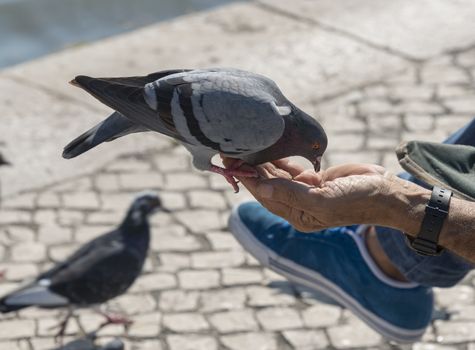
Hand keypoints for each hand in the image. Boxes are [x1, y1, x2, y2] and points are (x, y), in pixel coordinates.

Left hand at [223, 158, 391, 231]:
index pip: (265, 196)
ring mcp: (305, 190)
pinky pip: (289, 168)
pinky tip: (265, 148)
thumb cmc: (356, 201)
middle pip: (267, 185)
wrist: (383, 193)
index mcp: (297, 215)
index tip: (232, 164)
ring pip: (276, 176)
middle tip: (231, 150)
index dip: (248, 180)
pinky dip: (277, 159)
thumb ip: (291, 194)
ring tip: (242, 147)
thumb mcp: (322, 200)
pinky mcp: (313, 179)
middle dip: (250, 169)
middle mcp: (297, 204)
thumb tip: (262, 188)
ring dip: (261, 163)